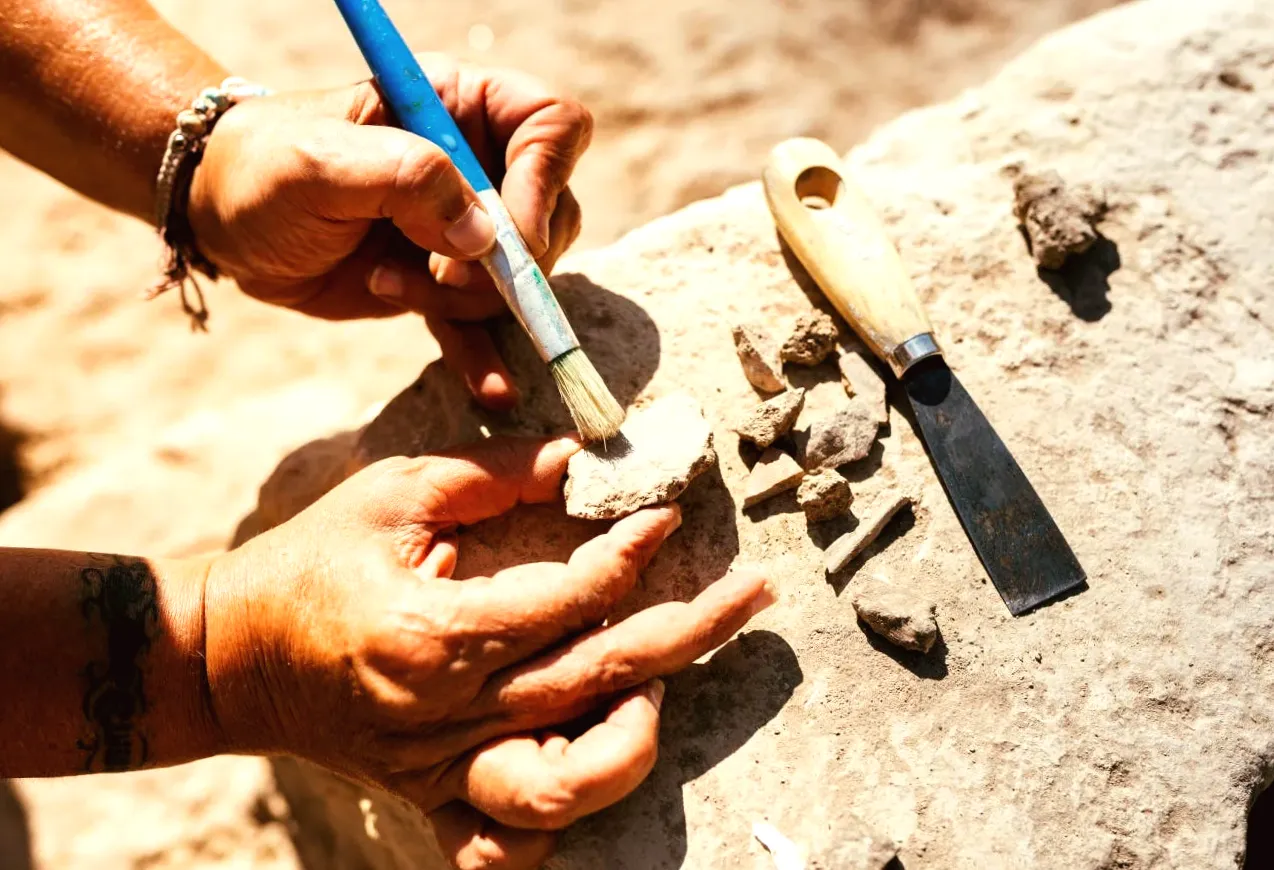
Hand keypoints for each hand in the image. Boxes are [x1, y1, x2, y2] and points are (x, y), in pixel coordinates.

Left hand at [188, 56, 592, 409]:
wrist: (222, 220)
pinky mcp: (441, 282)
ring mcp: (462, 227)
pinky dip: (487, 355)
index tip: (506, 234)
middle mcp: (476, 163)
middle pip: (550, 212)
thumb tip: (482, 237)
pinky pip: (483, 322)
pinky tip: (492, 389)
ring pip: (519, 276)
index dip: (545, 180)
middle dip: (504, 259)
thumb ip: (405, 179)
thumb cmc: (262, 169)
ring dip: (464, 299)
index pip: (551, 127)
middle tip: (438, 268)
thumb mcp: (320, 162)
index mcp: (458, 107)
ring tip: (388, 284)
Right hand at [203, 436, 772, 869]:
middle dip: (693, 628)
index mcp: (434, 630)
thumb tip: (583, 456)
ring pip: (564, 784)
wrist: (227, 657)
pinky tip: (589, 775)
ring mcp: (438, 767)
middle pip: (598, 679)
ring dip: (632, 739)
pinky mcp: (428, 797)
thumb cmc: (310, 561)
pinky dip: (551, 834)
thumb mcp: (394, 492)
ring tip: (663, 691)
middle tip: (755, 591)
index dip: (630, 551)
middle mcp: (445, 711)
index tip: (668, 513)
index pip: (568, 597)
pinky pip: (498, 848)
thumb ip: (494, 473)